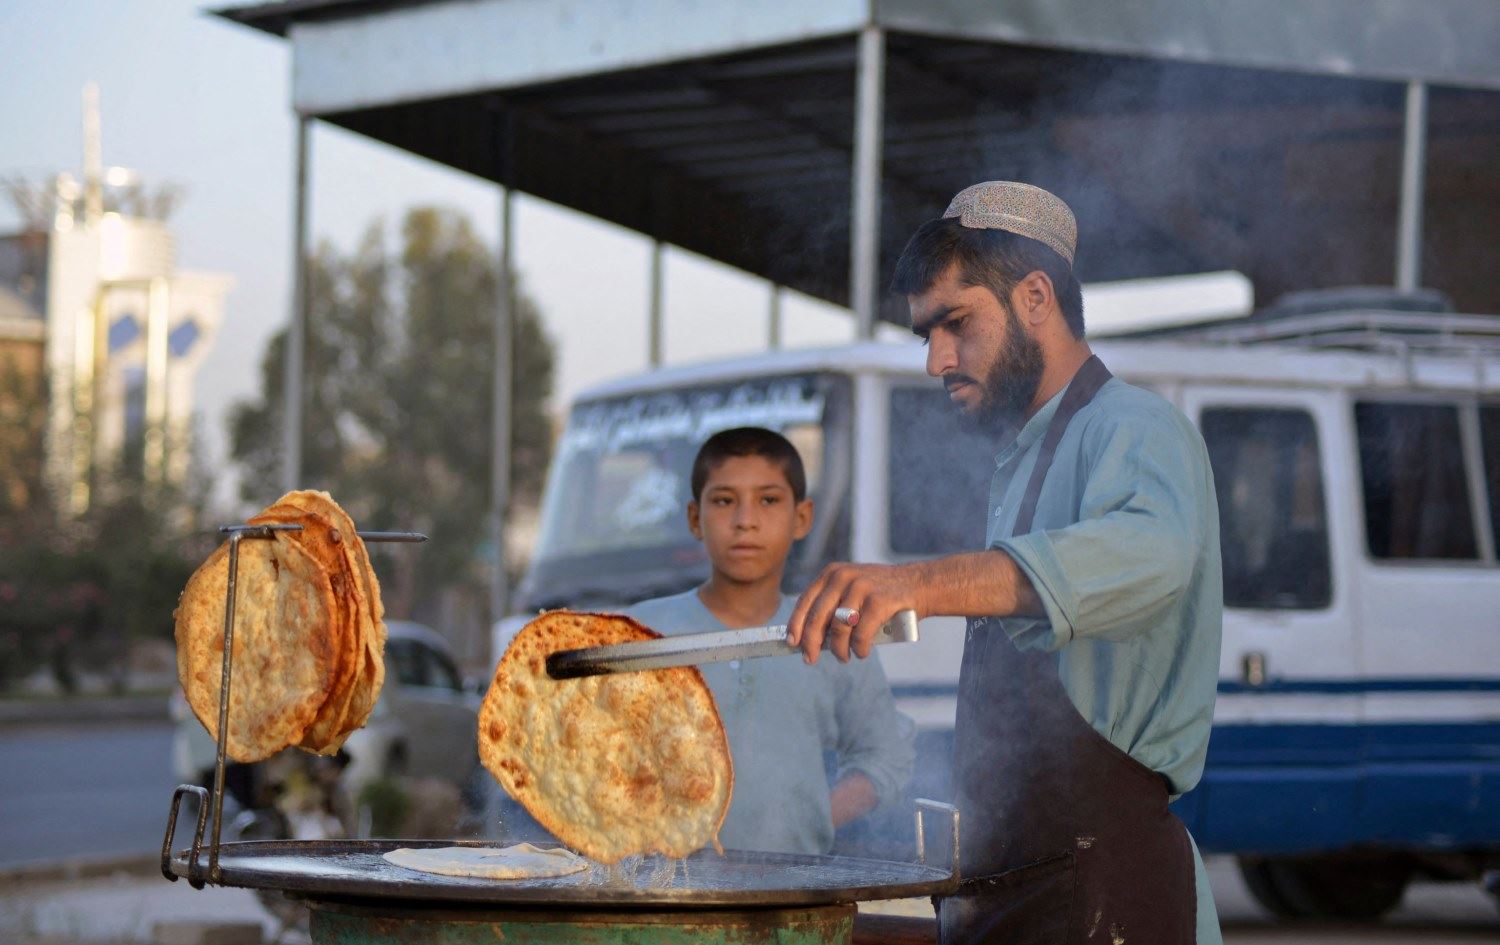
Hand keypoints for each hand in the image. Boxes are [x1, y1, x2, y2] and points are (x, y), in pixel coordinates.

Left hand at [787, 562, 922, 662]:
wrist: (919, 584)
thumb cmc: (881, 593)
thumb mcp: (852, 588)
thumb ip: (832, 606)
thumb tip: (809, 638)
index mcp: (831, 573)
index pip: (805, 601)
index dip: (795, 624)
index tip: (792, 643)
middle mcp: (842, 577)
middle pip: (817, 618)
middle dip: (812, 643)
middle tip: (811, 659)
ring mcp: (860, 587)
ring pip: (838, 629)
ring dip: (838, 650)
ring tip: (844, 657)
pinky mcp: (878, 601)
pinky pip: (860, 635)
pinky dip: (859, 649)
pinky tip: (861, 653)